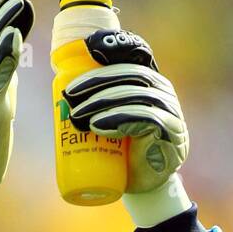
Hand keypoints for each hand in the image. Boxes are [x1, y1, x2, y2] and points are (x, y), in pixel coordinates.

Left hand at [62, 30, 188, 193]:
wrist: (144, 185)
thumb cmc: (124, 151)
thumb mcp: (110, 121)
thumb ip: (98, 103)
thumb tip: (62, 94)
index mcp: (148, 80)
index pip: (134, 55)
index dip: (114, 46)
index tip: (88, 47)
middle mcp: (162, 90)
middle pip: (130, 74)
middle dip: (96, 81)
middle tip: (70, 95)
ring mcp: (169, 110)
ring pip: (136, 95)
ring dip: (103, 102)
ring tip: (77, 116)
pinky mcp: (170, 133)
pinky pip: (145, 118)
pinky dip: (120, 119)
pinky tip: (100, 125)